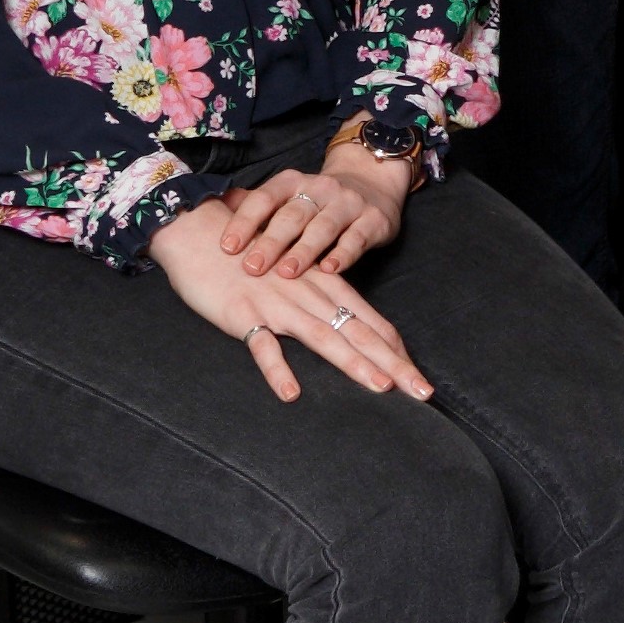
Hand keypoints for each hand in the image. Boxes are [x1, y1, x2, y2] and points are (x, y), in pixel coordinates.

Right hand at [149, 193, 432, 403]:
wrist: (200, 230)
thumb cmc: (250, 254)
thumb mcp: (291, 276)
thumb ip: (317, 299)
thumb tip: (343, 326)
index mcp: (323, 285)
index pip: (370, 320)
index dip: (396, 349)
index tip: (419, 377)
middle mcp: (309, 295)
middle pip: (359, 332)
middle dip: (393, 362)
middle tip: (423, 391)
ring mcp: (277, 305)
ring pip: (323, 337)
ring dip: (353, 362)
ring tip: (381, 386)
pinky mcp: (243, 314)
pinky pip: (262, 345)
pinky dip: (277, 368)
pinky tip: (291, 391)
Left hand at [216, 149, 413, 279]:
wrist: (372, 183)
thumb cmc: (316, 201)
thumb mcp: (286, 197)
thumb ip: (251, 206)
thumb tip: (204, 206)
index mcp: (293, 183)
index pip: (264, 198)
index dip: (245, 221)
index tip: (226, 247)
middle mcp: (320, 189)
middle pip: (293, 214)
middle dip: (272, 241)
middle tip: (252, 267)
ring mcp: (348, 203)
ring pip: (324, 226)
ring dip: (304, 250)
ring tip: (287, 272)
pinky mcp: (373, 220)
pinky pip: (357, 237)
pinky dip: (344, 253)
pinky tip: (330, 269)